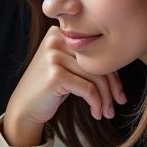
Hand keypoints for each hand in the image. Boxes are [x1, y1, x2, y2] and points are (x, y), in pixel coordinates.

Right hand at [1, 25, 125, 146]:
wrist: (25, 108)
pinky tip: (96, 113)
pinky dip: (96, 103)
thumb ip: (85, 58)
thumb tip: (121, 62)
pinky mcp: (55, 74)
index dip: (112, 71)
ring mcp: (53, 56)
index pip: (97, 49)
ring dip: (105, 99)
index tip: (119, 91)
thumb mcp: (66, 66)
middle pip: (98, 61)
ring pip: (96, 77)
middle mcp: (55, 40)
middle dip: (113, 86)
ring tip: (107, 112)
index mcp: (60, 33)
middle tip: (119, 102)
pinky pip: (88, 89)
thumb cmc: (49, 90)